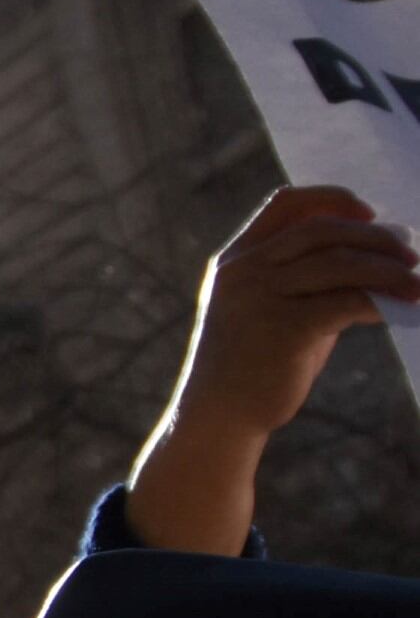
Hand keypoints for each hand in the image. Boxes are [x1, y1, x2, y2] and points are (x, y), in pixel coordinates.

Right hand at [129, 186, 417, 554]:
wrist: (218, 417)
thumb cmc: (251, 364)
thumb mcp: (268, 309)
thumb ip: (304, 280)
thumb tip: (374, 257)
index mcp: (236, 260)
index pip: (287, 204)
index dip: (333, 200)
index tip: (370, 214)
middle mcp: (244, 272)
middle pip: (323, 230)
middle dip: (376, 237)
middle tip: (411, 255)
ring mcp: (260, 298)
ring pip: (341, 263)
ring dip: (390, 270)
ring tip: (418, 283)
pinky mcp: (284, 329)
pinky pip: (348, 301)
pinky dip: (383, 301)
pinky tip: (403, 309)